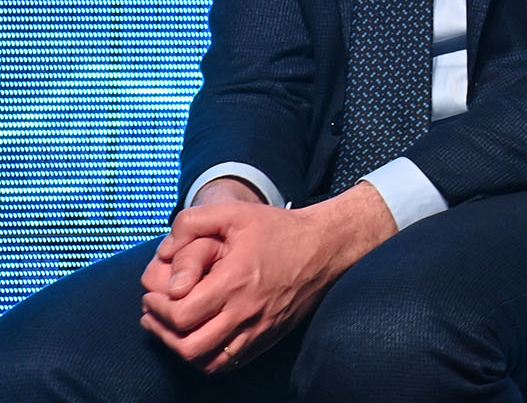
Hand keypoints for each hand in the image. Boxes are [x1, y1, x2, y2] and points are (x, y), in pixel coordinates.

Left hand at [139, 181, 396, 370]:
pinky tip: (200, 338)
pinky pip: (230, 362)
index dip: (157, 309)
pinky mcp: (268, 337)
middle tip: (154, 314)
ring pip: (208, 362)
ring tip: (172, 330)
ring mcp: (259, 328)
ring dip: (182, 349)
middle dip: (162, 332)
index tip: (152, 296)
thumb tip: (164, 252)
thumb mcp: (234, 212)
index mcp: (235, 281)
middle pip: (189, 346)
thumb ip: (192, 222)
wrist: (325, 246)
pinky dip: (207, 358)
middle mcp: (246, 311)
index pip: (181, 315)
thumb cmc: (278, 228)